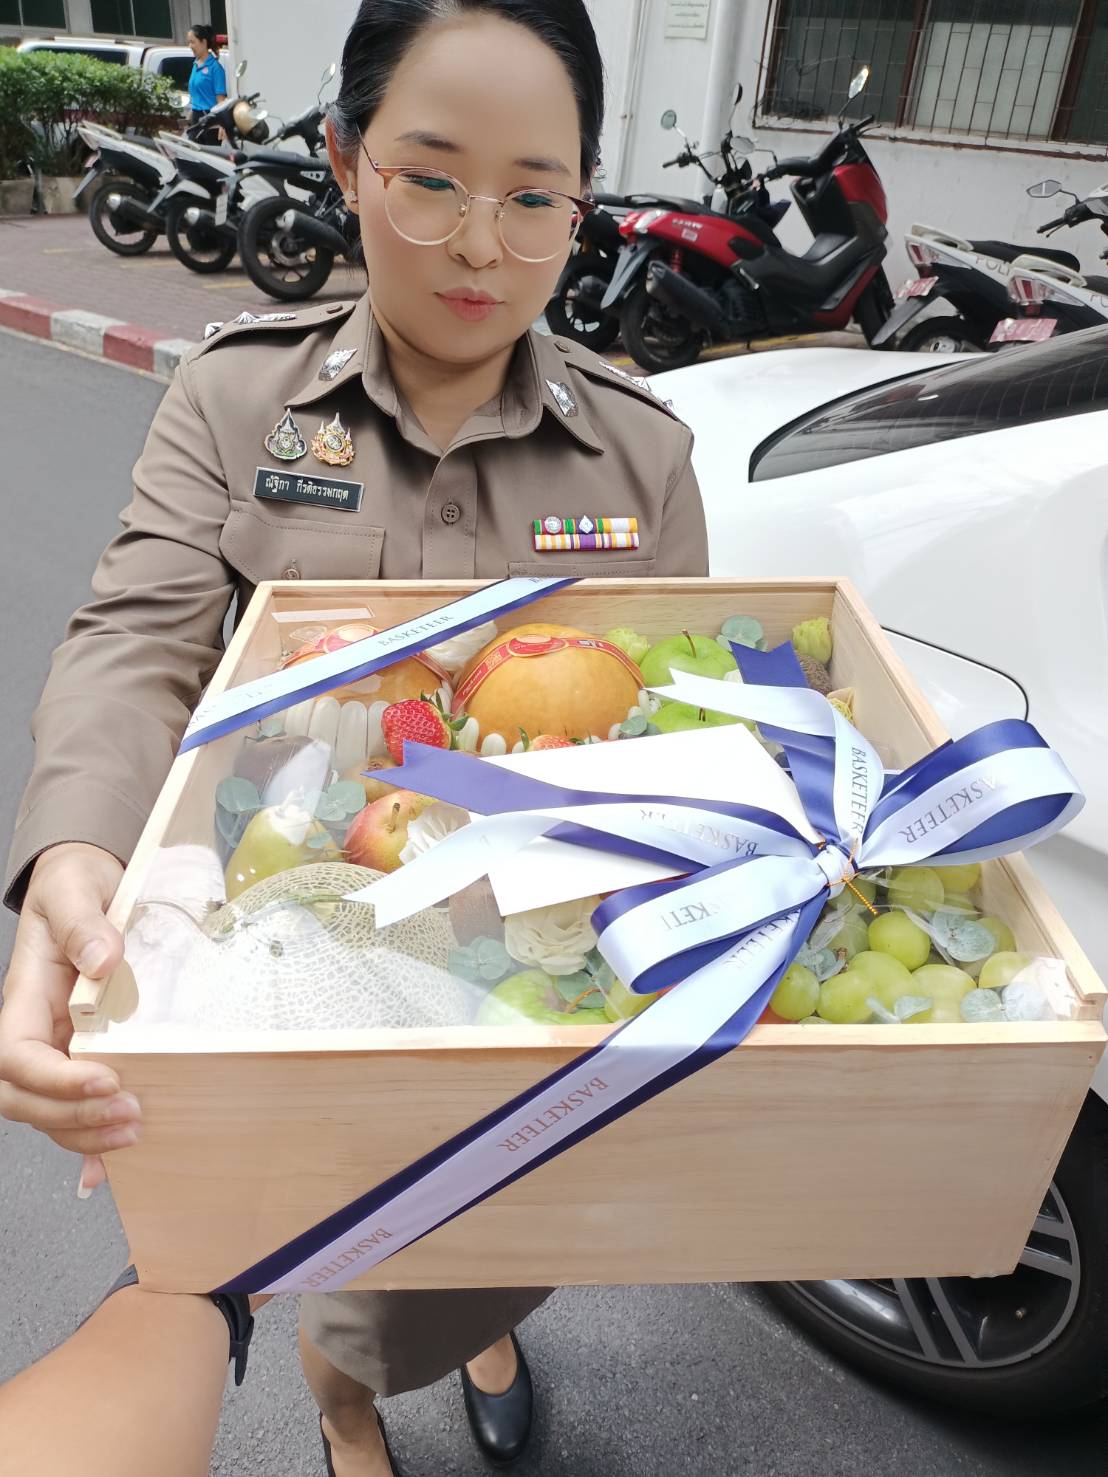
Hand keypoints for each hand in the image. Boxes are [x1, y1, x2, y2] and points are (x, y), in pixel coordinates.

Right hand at [0, 842, 133, 1192]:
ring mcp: (58, 1047)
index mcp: (23, 999)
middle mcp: (36, 1030)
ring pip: (50, 1112)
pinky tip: (108, 1170)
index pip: (16, 1057)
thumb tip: (101, 959)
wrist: (90, 885)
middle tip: (130, 1115)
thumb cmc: (75, 885)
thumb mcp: (74, 887)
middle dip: (71, 1117)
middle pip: (25, 1097)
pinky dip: (89, 1144)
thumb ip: (82, 921)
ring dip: (87, 1134)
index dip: (53, 1080)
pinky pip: (77, 1108)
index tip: (104, 1079)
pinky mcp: (86, 1055)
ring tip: (138, 1132)